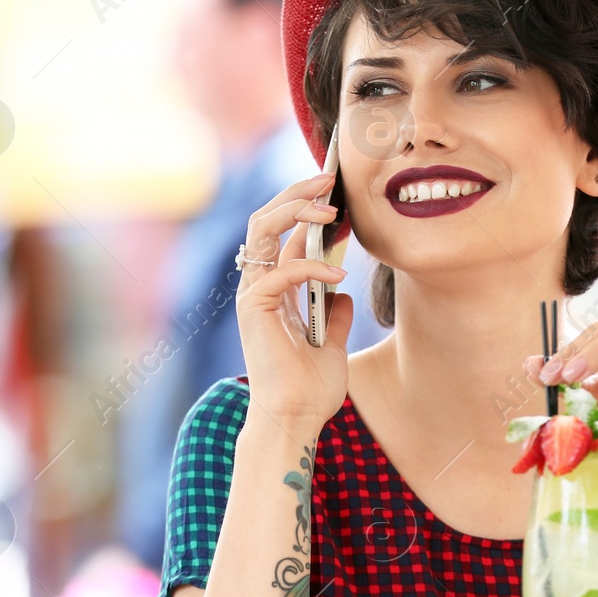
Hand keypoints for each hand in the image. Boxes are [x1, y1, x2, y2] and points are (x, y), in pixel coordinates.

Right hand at [236, 173, 352, 429]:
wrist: (296, 419)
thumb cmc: (310, 387)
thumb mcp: (332, 343)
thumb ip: (334, 315)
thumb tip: (343, 293)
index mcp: (275, 290)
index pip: (283, 232)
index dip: (306, 207)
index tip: (338, 192)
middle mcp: (259, 286)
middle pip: (267, 219)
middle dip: (297, 193)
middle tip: (330, 177)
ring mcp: (254, 296)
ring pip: (263, 231)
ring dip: (297, 213)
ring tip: (332, 209)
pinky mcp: (255, 310)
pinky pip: (281, 273)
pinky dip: (311, 268)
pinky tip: (339, 275)